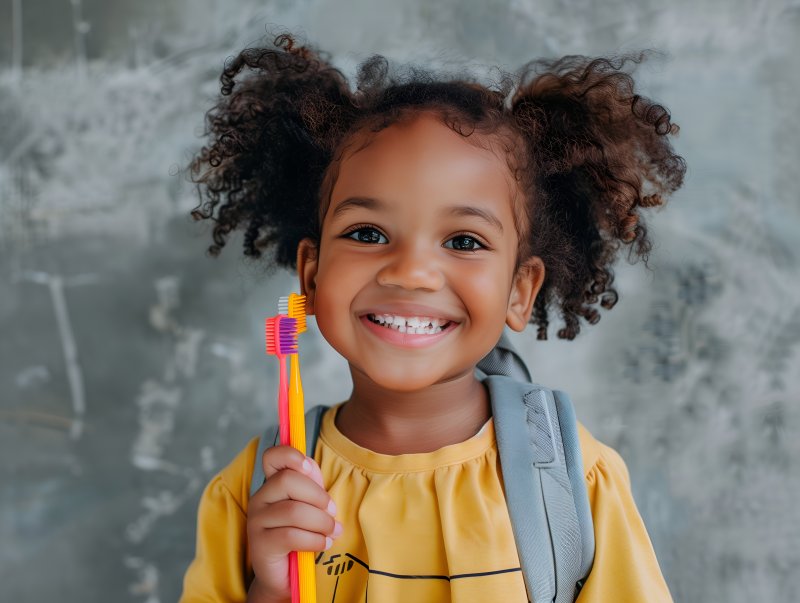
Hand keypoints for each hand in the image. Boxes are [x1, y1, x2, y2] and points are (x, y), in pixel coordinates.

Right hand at [246, 445, 341, 602]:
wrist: (287, 575)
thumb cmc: (302, 533)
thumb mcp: (310, 505)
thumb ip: (311, 483)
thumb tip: (311, 467)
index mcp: (272, 484)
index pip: (271, 457)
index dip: (290, 455)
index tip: (307, 466)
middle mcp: (260, 499)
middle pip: (287, 481)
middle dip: (318, 496)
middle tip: (332, 512)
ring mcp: (257, 521)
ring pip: (294, 511)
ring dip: (322, 522)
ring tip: (333, 532)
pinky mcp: (260, 544)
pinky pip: (292, 536)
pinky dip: (315, 540)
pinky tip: (323, 544)